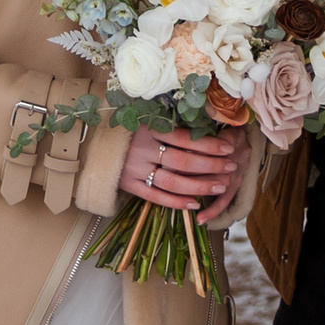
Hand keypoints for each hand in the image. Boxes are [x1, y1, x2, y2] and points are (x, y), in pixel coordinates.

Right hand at [119, 123, 244, 216]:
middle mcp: (142, 149)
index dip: (209, 144)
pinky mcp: (129, 186)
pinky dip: (176, 202)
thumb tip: (207, 127)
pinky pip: (156, 197)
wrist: (94, 146)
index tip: (229, 148)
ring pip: (172, 181)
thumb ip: (170, 125)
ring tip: (220, 187)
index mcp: (148, 128)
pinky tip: (195, 204)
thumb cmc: (128, 131)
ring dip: (200, 186)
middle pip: (183, 161)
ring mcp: (135, 169)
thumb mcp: (146, 120)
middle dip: (211, 166)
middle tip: (231, 167)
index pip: (185, 138)